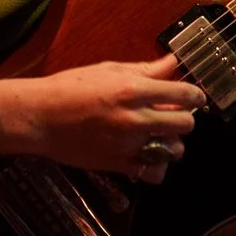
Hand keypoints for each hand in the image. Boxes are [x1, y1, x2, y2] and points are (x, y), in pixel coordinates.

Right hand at [0, 55, 204, 183]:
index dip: (195, 95)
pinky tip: (148, 154)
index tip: (195, 96)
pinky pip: (154, 173)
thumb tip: (172, 62)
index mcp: (132, 89)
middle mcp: (134, 118)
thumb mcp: (108, 69)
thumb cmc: (70, 87)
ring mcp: (127, 145)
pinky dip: (156, 166)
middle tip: (174, 113)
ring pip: (174, 150)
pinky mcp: (118, 165)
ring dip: (172, 142)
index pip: (183, 94)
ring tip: (160, 134)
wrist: (40, 117)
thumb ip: (145, 69)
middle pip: (186, 124)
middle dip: (185, 117)